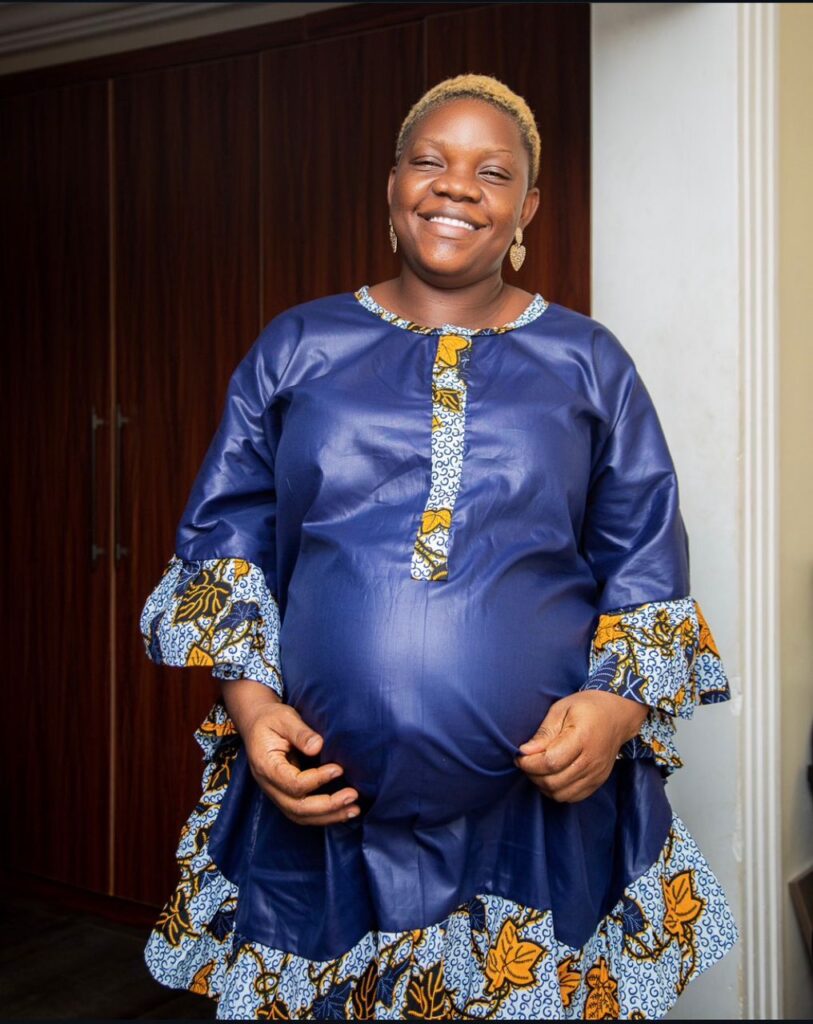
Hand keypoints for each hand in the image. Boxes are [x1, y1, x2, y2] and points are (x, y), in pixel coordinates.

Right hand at [221, 679, 359, 825]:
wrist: (257, 724)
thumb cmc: (271, 719)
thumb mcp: (284, 718)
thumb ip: (300, 732)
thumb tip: (318, 746)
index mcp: (266, 765)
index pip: (292, 783)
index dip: (317, 779)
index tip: (339, 769)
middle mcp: (269, 785)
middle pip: (297, 808)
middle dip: (328, 806)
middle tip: (353, 796)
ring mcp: (275, 793)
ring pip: (300, 816)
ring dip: (328, 816)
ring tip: (353, 810)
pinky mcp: (285, 794)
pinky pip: (302, 813)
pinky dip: (323, 815)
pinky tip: (343, 811)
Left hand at [514, 690, 648, 802]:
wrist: (617, 716)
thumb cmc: (587, 708)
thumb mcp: (561, 709)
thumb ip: (544, 732)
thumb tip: (525, 751)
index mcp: (582, 738)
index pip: (550, 762)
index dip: (529, 763)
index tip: (520, 755)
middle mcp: (591, 760)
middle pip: (554, 781)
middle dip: (532, 775)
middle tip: (526, 762)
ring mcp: (596, 774)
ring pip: (561, 794)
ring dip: (542, 785)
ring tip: (537, 769)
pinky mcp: (598, 782)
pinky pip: (573, 797)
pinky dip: (557, 791)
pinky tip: (551, 777)